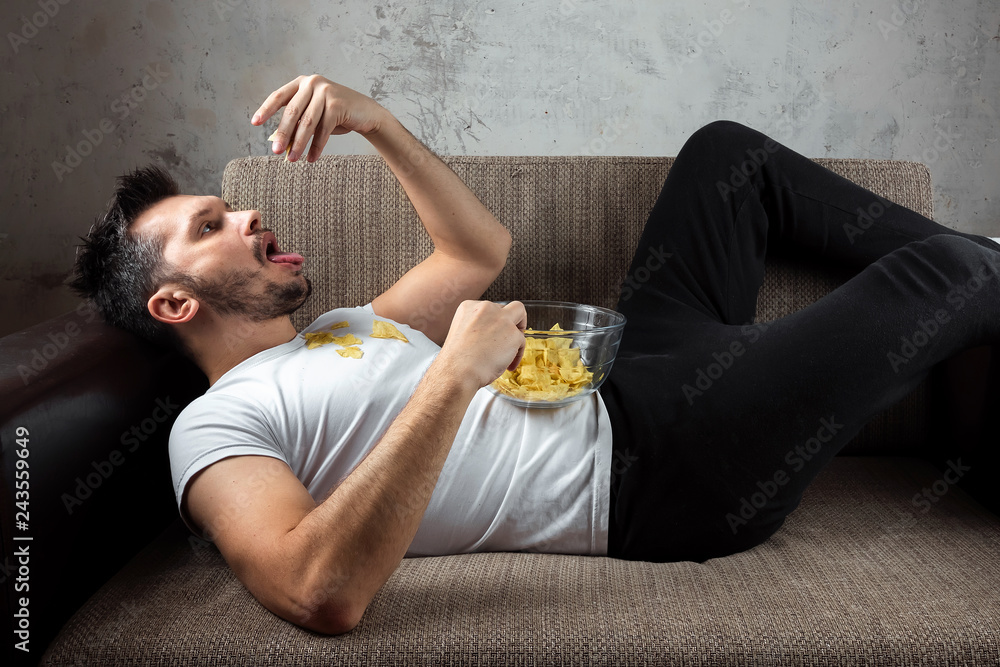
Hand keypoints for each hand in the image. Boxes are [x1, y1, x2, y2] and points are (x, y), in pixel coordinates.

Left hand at [251, 74, 389, 161]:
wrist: (366, 114)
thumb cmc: (336, 115)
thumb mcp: (314, 116)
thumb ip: (297, 122)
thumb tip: (277, 140)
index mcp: (302, 82)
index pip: (279, 96)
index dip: (266, 110)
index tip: (255, 123)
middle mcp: (312, 83)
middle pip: (292, 112)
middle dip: (283, 134)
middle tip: (276, 151)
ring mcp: (325, 92)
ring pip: (307, 123)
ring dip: (299, 144)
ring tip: (292, 160)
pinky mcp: (337, 104)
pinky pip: (323, 130)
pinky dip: (317, 147)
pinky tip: (312, 158)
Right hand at [436, 300, 526, 391]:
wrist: (458, 371)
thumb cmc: (457, 360)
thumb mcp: (461, 334)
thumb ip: (478, 328)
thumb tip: (492, 335)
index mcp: (470, 307)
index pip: (491, 309)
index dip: (494, 323)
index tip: (493, 336)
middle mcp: (486, 308)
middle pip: (510, 307)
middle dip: (513, 319)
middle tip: (511, 335)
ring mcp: (502, 319)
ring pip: (520, 315)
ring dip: (517, 334)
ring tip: (510, 352)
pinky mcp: (514, 334)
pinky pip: (522, 342)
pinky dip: (517, 355)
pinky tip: (507, 366)